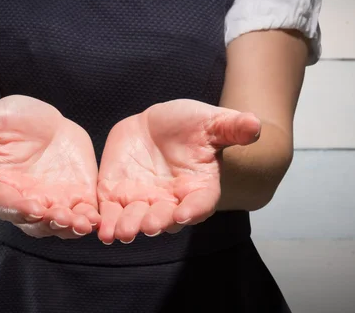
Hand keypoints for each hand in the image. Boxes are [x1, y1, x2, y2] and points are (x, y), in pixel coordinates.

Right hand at [0, 95, 99, 238]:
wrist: (42, 122)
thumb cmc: (9, 122)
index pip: (5, 204)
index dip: (18, 208)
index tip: (33, 207)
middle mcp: (24, 202)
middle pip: (35, 222)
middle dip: (50, 222)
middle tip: (65, 217)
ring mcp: (51, 203)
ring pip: (60, 224)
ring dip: (73, 226)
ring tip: (86, 221)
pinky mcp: (75, 199)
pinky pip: (83, 214)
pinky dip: (92, 218)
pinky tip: (101, 217)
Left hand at [96, 99, 260, 243]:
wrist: (158, 125)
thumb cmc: (191, 125)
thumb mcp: (212, 122)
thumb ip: (232, 128)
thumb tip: (255, 125)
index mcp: (199, 187)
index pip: (200, 203)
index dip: (194, 209)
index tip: (185, 213)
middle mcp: (172, 201)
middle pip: (166, 218)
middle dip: (157, 222)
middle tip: (149, 226)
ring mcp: (144, 200)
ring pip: (136, 219)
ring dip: (129, 227)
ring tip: (121, 233)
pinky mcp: (117, 195)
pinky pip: (111, 212)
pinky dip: (106, 221)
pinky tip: (99, 229)